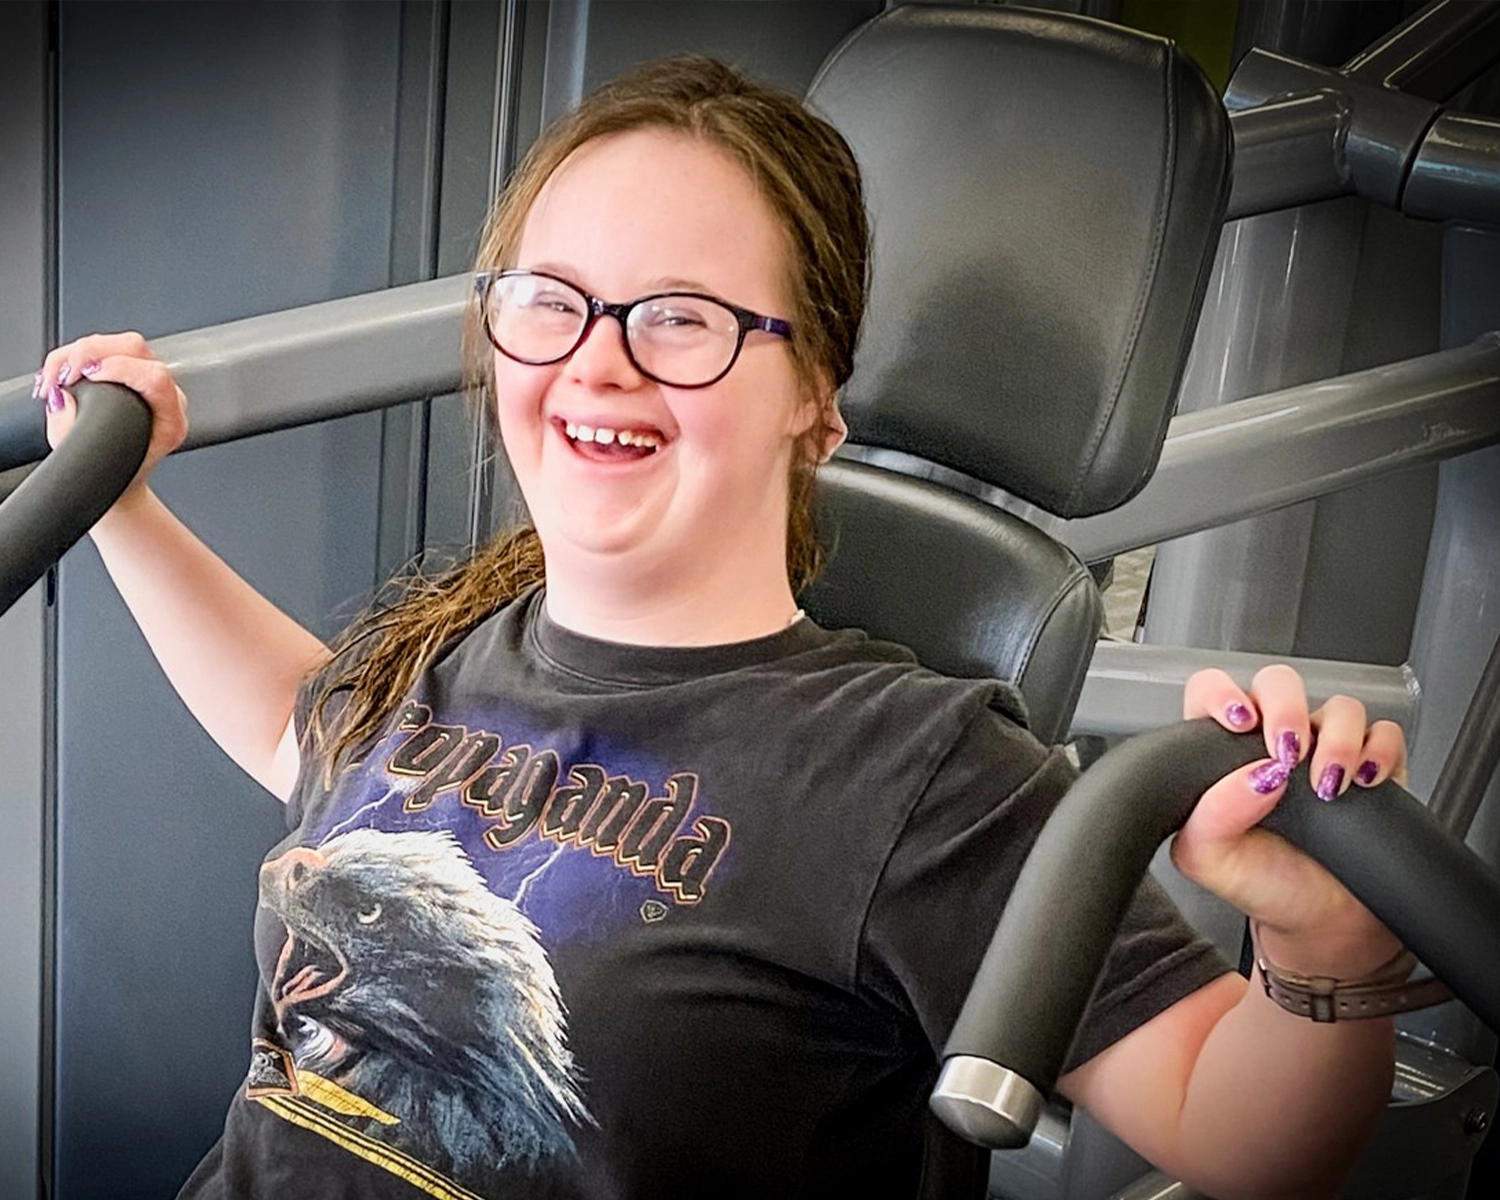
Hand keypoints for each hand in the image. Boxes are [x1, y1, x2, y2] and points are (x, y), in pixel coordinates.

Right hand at [35, 332, 188, 502]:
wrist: (122, 479)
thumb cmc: (113, 472)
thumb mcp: (91, 460)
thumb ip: (71, 427)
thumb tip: (60, 396)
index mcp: (170, 421)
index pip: (156, 377)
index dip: (117, 368)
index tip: (84, 377)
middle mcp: (168, 397)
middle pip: (136, 348)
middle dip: (90, 352)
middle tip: (61, 376)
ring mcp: (153, 383)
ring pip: (120, 343)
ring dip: (77, 353)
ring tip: (53, 378)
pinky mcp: (134, 373)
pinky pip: (108, 349)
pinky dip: (76, 355)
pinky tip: (59, 372)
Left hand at [1173, 665, 1408, 976]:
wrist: (1322, 925)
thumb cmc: (1262, 886)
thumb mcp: (1210, 859)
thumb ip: (1210, 815)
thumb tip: (1253, 776)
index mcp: (1221, 754)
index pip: (1211, 692)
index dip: (1221, 694)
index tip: (1238, 722)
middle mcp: (1272, 744)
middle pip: (1278, 683)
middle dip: (1286, 707)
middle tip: (1288, 753)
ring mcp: (1323, 750)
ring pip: (1338, 706)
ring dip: (1337, 740)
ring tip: (1328, 787)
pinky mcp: (1371, 765)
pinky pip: (1384, 732)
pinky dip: (1379, 752)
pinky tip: (1365, 784)